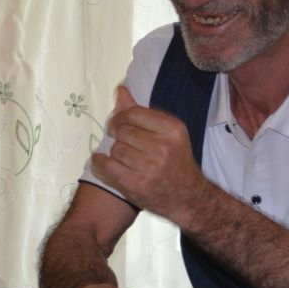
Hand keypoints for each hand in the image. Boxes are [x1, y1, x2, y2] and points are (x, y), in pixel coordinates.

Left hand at [89, 85, 205, 221]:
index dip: (120, 118)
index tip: (118, 124)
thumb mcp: (166, 133)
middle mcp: (163, 147)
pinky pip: (107, 165)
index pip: (133, 114)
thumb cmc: (175, 161)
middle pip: (122, 131)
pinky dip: (100, 162)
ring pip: (115, 148)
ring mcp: (150, 168)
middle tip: (124, 143)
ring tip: (124, 157)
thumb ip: (140, 111)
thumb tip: (120, 90)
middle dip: (119, 135)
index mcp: (172, 129)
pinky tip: (102, 161)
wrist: (188, 197)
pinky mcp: (137, 185)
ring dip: (115, 152)